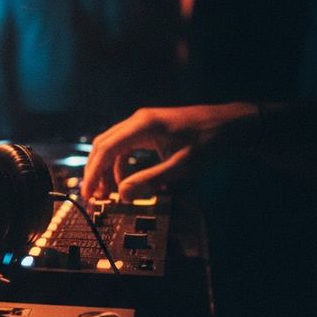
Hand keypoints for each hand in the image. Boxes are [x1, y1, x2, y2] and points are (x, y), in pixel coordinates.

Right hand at [81, 103, 259, 200]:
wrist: (228, 124)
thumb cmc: (207, 143)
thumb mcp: (179, 166)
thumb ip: (149, 180)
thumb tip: (122, 194)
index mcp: (142, 126)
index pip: (106, 149)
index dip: (94, 172)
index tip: (88, 192)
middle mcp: (138, 120)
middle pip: (104, 145)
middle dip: (96, 171)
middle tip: (93, 195)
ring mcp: (142, 123)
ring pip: (113, 146)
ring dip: (109, 169)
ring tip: (110, 193)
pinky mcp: (148, 129)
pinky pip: (126, 146)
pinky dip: (122, 164)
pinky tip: (129, 181)